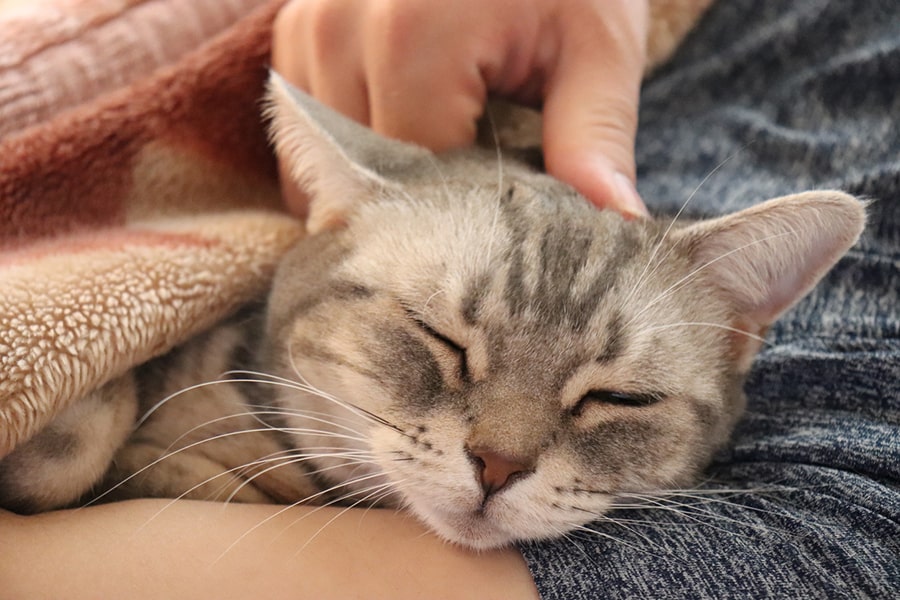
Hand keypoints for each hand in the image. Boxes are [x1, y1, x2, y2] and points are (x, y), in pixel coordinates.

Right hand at [272, 0, 648, 217]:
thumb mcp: (596, 50)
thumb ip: (593, 138)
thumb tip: (616, 222)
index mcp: (413, 36)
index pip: (411, 183)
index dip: (454, 223)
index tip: (494, 237)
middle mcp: (339, 29)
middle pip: (359, 177)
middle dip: (413, 208)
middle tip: (467, 216)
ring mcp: (307, 27)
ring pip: (320, 162)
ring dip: (371, 182)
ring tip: (433, 173)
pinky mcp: (295, 31)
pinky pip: (301, 131)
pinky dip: (344, 153)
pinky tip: (396, 144)